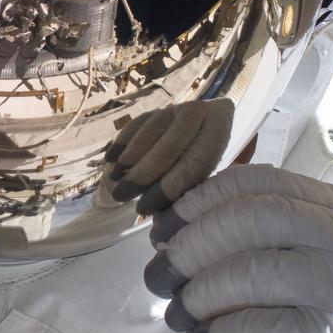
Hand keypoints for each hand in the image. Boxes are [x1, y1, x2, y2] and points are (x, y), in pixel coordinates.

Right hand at [95, 98, 233, 215]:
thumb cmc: (207, 168)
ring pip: (152, 128)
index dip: (170, 185)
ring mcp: (177, 108)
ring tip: (115, 178)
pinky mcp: (158, 109)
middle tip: (123, 194)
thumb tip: (161, 225)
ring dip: (130, 155)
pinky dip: (122, 140)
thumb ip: (189, 196)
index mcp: (221, 131)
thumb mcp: (208, 181)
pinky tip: (111, 158)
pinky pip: (138, 122)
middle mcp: (202, 113)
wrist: (209, 132)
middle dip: (145, 170)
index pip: (197, 160)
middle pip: (173, 142)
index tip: (145, 208)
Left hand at [146, 164, 332, 332]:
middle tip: (158, 276)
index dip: (200, 201)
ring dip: (196, 296)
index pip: (259, 183)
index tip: (164, 227)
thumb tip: (170, 227)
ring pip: (249, 273)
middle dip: (190, 247)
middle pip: (249, 221)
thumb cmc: (322, 309)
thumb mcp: (309, 252)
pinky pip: (252, 332)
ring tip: (178, 315)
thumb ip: (258, 229)